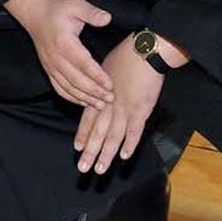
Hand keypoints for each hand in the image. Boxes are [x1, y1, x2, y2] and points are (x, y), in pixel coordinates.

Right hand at [3, 0, 113, 108]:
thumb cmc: (58, 9)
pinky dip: (71, 98)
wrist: (35, 14)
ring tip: (100, 105)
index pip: (83, 64)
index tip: (111, 85)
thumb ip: (91, 12)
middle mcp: (56, 58)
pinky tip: (83, 102)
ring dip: (84, 98)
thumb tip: (107, 18)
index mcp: (64, 43)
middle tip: (110, 99)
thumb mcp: (76, 4)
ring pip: (68, 88)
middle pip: (77, 80)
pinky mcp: (48, 69)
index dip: (97, 76)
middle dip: (94, 92)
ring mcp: (51, 66)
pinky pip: (59, 88)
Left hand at [74, 41, 165, 174]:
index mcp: (100, 95)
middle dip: (90, 152)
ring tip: (100, 170)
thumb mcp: (104, 68)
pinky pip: (134, 131)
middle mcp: (109, 105)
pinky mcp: (141, 110)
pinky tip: (124, 156)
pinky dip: (130, 144)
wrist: (144, 51)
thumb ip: (100, 85)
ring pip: (113, 137)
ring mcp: (125, 109)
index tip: (77, 148)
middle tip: (83, 169)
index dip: (83, 135)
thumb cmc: (125, 56)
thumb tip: (98, 93)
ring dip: (106, 154)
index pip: (88, 119)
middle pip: (97, 133)